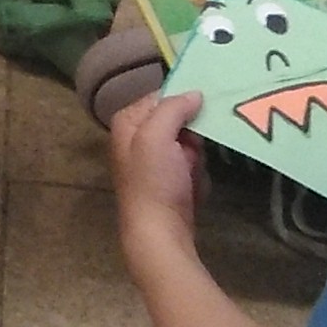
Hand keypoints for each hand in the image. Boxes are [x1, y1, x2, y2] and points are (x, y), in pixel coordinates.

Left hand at [108, 90, 208, 248]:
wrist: (159, 233)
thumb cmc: (153, 182)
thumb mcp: (156, 136)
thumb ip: (172, 108)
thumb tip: (194, 93)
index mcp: (127, 122)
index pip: (161, 96)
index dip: (181, 104)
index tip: (199, 112)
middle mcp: (137, 138)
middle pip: (178, 120)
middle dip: (191, 136)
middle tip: (189, 151)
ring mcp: (154, 161)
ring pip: (189, 144)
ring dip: (195, 157)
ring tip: (189, 172)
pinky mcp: (170, 181)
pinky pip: (192, 166)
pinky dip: (196, 175)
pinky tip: (193, 187)